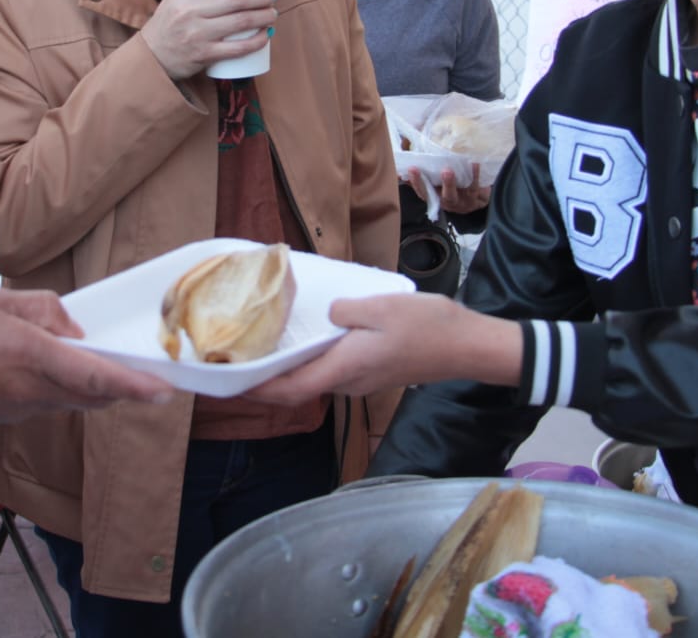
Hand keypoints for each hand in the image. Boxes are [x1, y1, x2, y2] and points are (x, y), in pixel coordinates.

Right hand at [0, 288, 173, 421]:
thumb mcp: (0, 300)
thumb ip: (45, 310)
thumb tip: (74, 329)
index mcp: (34, 358)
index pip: (96, 376)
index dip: (134, 385)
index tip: (164, 390)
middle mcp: (33, 391)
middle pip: (94, 395)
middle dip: (124, 387)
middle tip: (149, 374)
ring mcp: (22, 408)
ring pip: (75, 400)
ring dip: (95, 386)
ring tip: (107, 362)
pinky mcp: (11, 414)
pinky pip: (52, 401)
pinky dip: (67, 387)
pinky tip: (60, 366)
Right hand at [140, 0, 274, 79]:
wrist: (152, 57)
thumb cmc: (169, 23)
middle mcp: (188, 11)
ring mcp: (197, 34)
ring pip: (240, 22)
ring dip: (264, 17)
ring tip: (272, 13)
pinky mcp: (205, 55)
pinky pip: (238, 48)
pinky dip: (257, 41)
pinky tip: (266, 35)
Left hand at [246, 293, 521, 402]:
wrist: (468, 346)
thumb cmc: (428, 327)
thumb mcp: (382, 307)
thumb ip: (346, 311)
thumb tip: (328, 314)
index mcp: (345, 368)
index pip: (290, 389)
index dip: (257, 389)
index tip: (230, 383)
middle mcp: (349, 382)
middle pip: (298, 387)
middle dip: (266, 379)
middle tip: (238, 360)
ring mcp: (362, 380)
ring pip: (315, 379)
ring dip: (288, 369)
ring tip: (265, 345)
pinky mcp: (374, 372)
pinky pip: (333, 370)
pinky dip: (312, 361)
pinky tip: (307, 338)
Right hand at [407, 164, 490, 215]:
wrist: (480, 200)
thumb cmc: (457, 187)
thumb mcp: (442, 184)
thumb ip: (428, 176)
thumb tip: (408, 164)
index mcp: (436, 197)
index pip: (422, 191)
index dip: (414, 182)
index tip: (410, 169)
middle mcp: (447, 202)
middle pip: (436, 196)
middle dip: (425, 184)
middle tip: (419, 170)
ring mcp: (461, 202)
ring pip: (454, 195)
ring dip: (449, 183)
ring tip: (446, 170)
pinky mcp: (476, 198)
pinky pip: (474, 187)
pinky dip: (474, 175)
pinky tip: (474, 164)